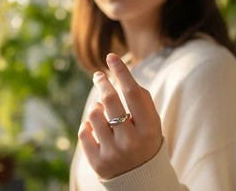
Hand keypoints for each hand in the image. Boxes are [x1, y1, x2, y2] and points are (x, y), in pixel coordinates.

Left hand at [78, 53, 162, 178]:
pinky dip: (87, 125)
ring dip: (96, 107)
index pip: (133, 93)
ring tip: (101, 110)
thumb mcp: (152, 121)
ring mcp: (113, 154)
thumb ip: (141, 99)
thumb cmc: (145, 140)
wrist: (140, 179)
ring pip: (94, 115)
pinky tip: (95, 128)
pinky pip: (83, 131)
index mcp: (149, 129)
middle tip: (98, 75)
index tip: (111, 56)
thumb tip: (119, 73)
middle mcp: (131, 142)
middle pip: (110, 100)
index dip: (121, 72)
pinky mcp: (97, 163)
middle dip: (102, 82)